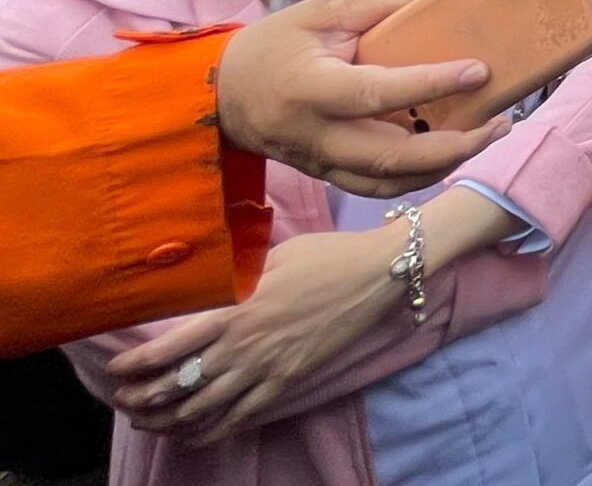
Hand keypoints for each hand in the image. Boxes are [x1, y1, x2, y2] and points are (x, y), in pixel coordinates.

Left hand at [106, 225, 405, 441]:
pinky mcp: (288, 380)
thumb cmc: (325, 254)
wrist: (377, 272)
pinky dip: (212, 431)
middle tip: (125, 402)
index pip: (170, 347)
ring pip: (204, 409)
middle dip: (144, 400)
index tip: (116, 371)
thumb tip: (208, 287)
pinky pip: (241, 417)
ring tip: (150, 422)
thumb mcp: (271, 257)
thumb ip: (236, 280)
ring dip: (170, 421)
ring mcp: (267, 367)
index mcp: (235, 310)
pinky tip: (194, 435)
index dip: (136, 365)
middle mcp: (244, 345)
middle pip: (179, 386)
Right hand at [216, 0, 505, 196]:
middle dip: (453, 146)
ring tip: (488, 134)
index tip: (478, 70)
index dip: (429, 84)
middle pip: (389, 156)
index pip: (377, 93)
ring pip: (387, 180)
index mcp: (310, 89)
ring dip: (444, 165)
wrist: (220, 92)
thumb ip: (384, 4)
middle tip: (499, 122)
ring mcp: (319, 162)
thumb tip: (444, 1)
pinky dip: (417, 175)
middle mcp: (315, 135)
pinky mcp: (324, 174)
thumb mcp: (326, 9)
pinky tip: (452, 152)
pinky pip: (375, 186)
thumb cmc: (277, 43)